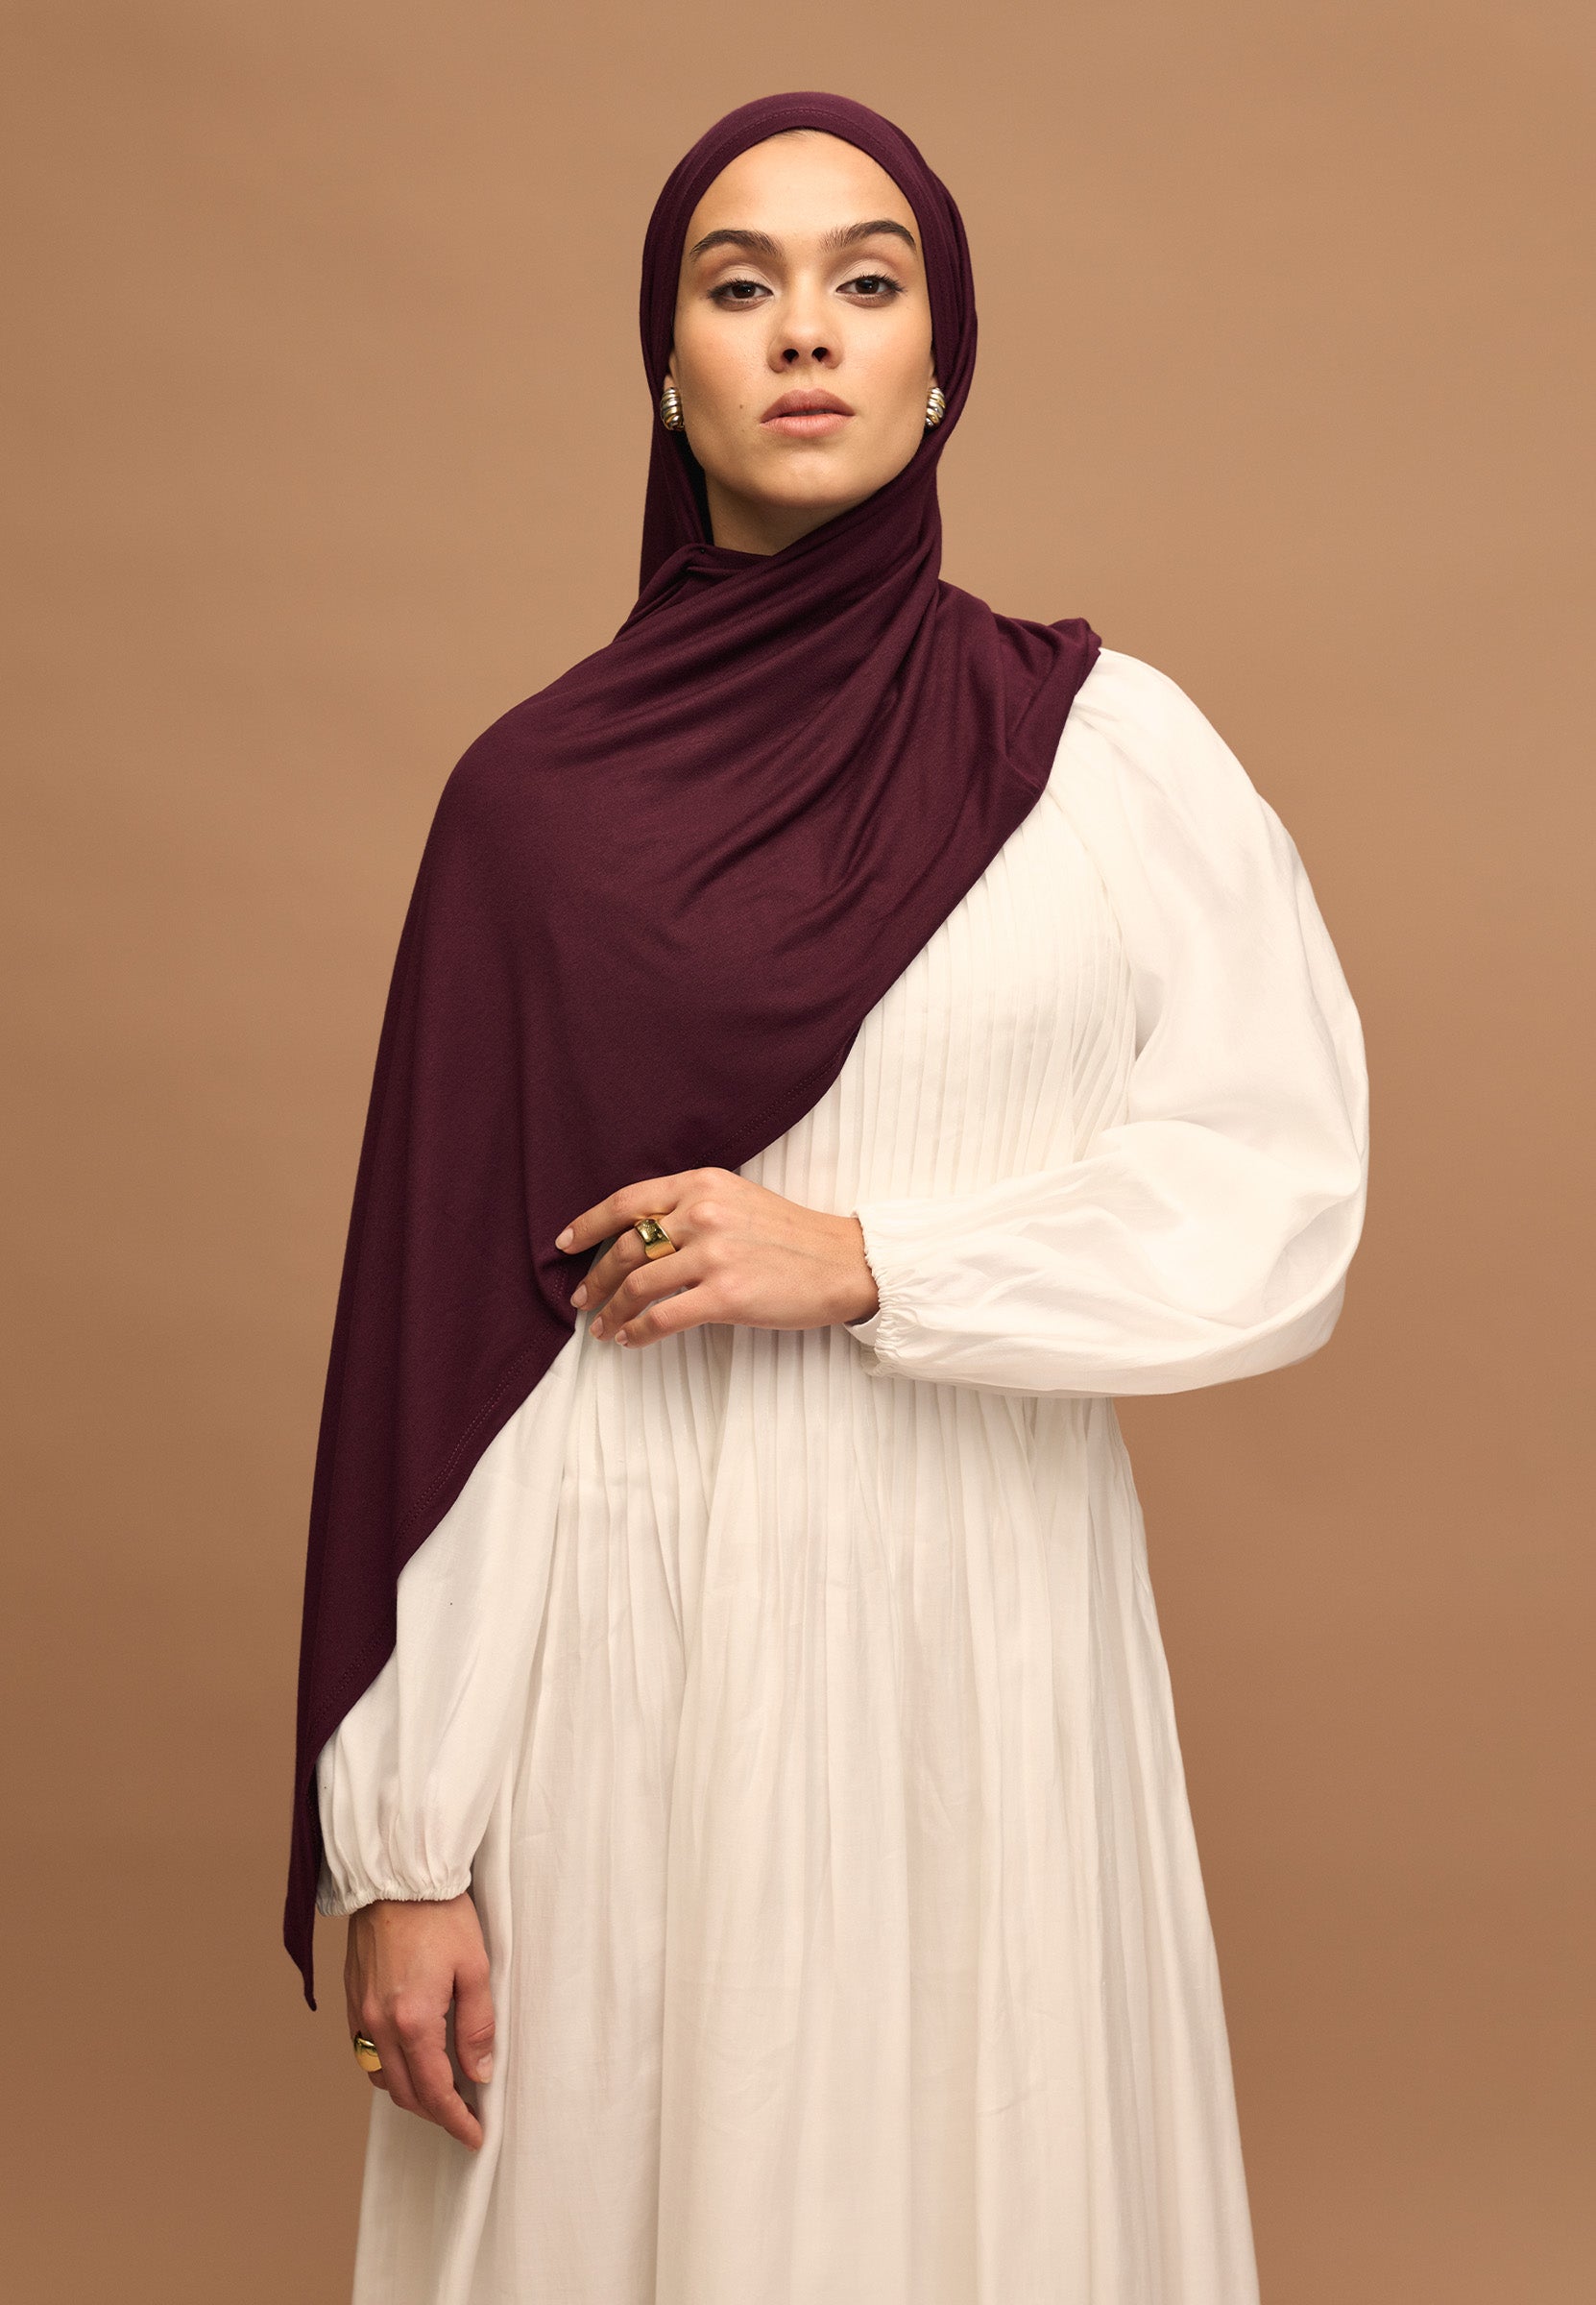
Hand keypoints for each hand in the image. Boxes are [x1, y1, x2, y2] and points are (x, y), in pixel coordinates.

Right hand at [344, 1891, 493, 2151]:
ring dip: (409, 2092)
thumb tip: (479, 2073)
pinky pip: (364, 2051)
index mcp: (413, 2020)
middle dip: (435, 2113)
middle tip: (463, 2118)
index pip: (435, 2091)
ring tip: (440, 2091)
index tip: (475, 2135)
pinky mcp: (352, 1997)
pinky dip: (386, 2067)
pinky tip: (408, 2059)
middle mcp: (379, 2024)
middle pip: (405, 2093)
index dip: (456, 2120)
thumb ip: (477, 2026)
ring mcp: (360, 2012)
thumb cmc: (441, 1914)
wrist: (398, 1875)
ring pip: (380, 2077)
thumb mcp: (475, 1967)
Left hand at [557, 1167, 878, 1348]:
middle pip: (626, 1246)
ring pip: (637, 1284)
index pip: (628, 1201)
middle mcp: (703, 1213)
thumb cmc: (792, 1237)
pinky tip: (631, 1340)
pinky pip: (662, 1318)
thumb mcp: (739, 1200)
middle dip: (595, 1278)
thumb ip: (693, 1206)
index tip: (564, 1244)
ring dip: (611, 1311)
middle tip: (581, 1300)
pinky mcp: (726, 1295)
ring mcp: (714, 1254)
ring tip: (602, 1329)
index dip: (588, 1224)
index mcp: (702, 1184)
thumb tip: (642, 1235)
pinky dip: (638, 1332)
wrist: (844, 1263)